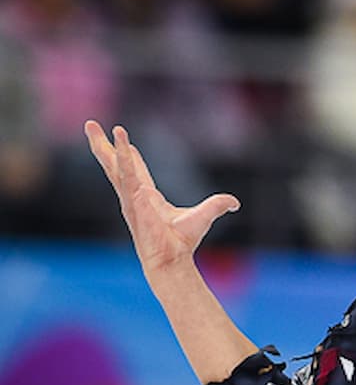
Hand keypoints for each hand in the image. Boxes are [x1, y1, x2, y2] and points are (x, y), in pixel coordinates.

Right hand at [84, 121, 240, 275]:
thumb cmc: (182, 242)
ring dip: (103, 145)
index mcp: (147, 197)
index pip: (136, 171)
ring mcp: (129, 196)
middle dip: (103, 145)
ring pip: (113, 165)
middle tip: (90, 125)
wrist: (172, 259)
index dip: (130, 157)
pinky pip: (126, 173)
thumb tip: (235, 203)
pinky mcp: (132, 199)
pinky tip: (118, 139)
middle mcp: (134, 195)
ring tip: (91, 125)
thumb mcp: (205, 216)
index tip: (124, 142)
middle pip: (115, 164)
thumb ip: (218, 205)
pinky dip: (122, 156)